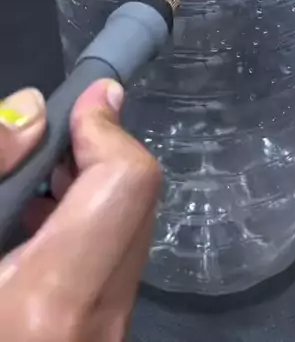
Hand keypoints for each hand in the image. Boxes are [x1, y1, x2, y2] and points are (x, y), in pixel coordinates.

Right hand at [0, 81, 159, 340]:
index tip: (80, 102)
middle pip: (136, 198)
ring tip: (32, 184)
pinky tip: (34, 230)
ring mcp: (106, 336)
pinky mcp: (103, 338)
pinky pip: (115, 262)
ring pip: (131, 228)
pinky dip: (87, 225)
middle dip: (96, 151)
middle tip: (46, 142)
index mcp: (50, 302)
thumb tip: (31, 111)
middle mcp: (97, 324)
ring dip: (91, 186)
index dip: (104, 128)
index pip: (126, 181)